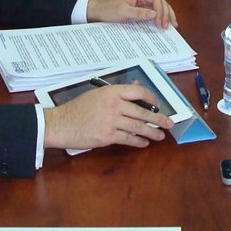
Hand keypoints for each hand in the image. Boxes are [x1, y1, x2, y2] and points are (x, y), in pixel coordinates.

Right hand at [43, 83, 170, 150]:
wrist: (61, 123)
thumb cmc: (77, 109)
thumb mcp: (97, 94)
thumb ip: (117, 92)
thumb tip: (137, 87)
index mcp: (112, 91)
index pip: (138, 91)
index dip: (151, 98)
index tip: (157, 105)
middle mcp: (114, 105)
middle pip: (142, 111)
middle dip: (158, 119)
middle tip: (169, 123)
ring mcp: (111, 121)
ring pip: (138, 127)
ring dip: (152, 132)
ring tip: (160, 136)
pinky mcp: (107, 136)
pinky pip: (128, 139)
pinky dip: (138, 142)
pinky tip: (144, 143)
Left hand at [86, 0, 176, 28]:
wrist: (101, 11)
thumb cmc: (110, 9)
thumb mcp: (124, 12)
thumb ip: (139, 12)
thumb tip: (154, 14)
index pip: (156, 0)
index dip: (161, 12)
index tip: (161, 23)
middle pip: (161, 3)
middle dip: (166, 14)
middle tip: (168, 26)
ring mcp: (145, 1)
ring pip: (161, 7)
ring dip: (167, 15)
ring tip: (172, 25)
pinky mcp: (144, 7)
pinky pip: (156, 11)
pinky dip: (162, 17)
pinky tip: (166, 22)